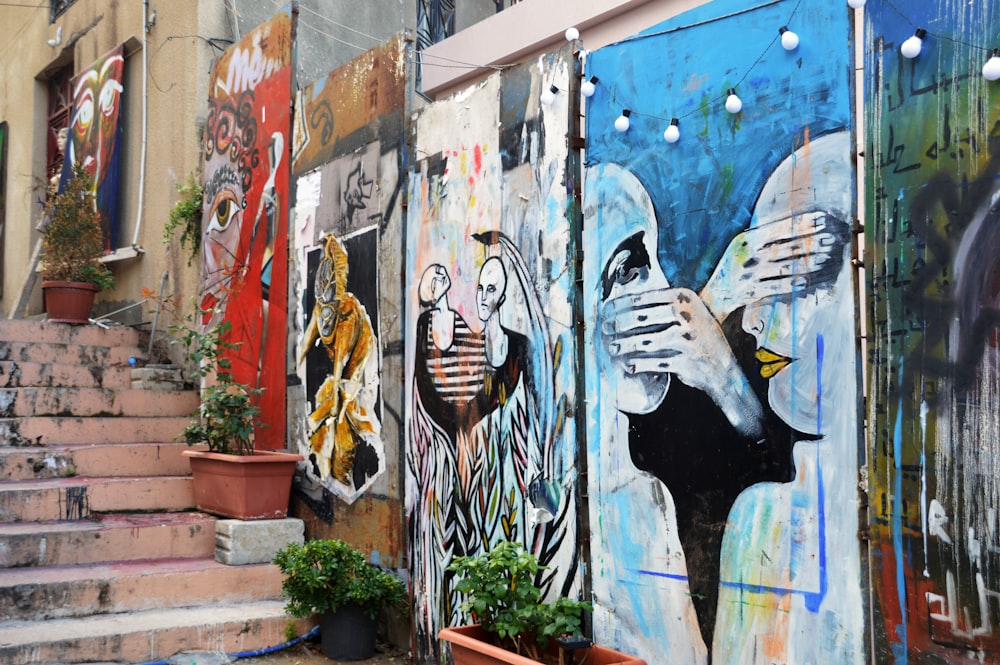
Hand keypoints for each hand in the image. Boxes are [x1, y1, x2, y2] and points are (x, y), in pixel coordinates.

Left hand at [601, 287, 762, 435]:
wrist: (724, 368)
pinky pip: (655, 362)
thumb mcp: (688, 312)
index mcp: (685, 297)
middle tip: (605, 328)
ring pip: (645, 341)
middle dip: (619, 323)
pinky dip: (639, 365)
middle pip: (642, 317)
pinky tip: (628, 365)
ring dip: (624, 345)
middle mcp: (688, 315)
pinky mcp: (687, 362)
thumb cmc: (697, 336)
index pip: (645, 298)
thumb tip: (621, 305)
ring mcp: (689, 339)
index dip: (621, 304)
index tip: (605, 310)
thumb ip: (662, 305)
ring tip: (612, 348)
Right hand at [701, 212, 842, 320]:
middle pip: (784, 247)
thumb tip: (795, 224)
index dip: (801, 224)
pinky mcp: (750, 292)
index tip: (822, 219)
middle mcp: (746, 255)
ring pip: (784, 267)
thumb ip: (762, 236)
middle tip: (831, 239)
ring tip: (825, 258)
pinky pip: (776, 287)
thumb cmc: (734, 266)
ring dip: (807, 263)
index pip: (778, 228)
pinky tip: (807, 281)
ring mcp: (748, 274)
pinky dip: (792, 284)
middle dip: (810, 242)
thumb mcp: (741, 246)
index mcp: (745, 240)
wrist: (713, 295)